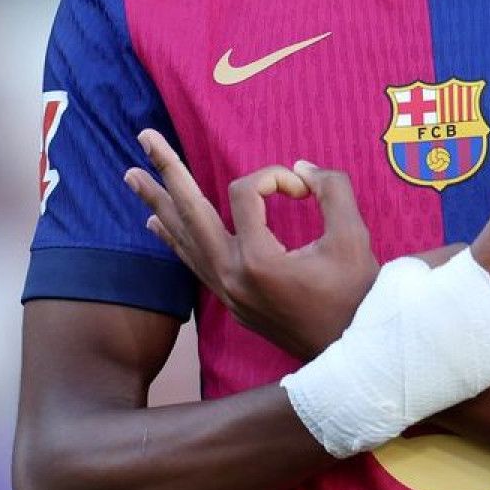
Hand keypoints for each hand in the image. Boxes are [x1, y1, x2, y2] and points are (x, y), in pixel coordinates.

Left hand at [125, 130, 378, 358]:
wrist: (354, 354)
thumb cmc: (356, 294)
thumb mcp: (353, 235)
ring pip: (184, 239)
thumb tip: (302, 168)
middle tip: (145, 135)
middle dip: (168, 170)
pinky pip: (193, 261)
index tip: (305, 190)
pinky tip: (156, 224)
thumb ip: (332, 189)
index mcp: (257, 260)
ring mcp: (227, 292)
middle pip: (190, 212)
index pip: (245, 193)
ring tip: (133, 176)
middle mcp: (231, 277)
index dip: (274, 177)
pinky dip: (174, 238)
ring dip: (159, 203)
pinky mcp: (232, 301)